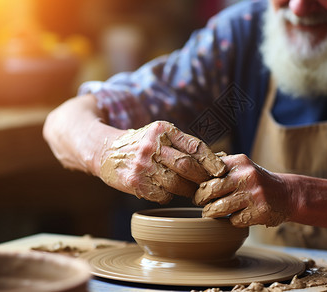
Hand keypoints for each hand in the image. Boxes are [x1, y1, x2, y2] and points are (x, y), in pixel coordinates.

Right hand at [100, 121, 226, 203]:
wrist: (105, 150)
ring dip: (187, 190)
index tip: (221, 171)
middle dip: (201, 178)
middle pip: (186, 166)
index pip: (194, 146)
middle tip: (209, 185)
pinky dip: (169, 196)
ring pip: (176, 183)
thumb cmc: (142, 144)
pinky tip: (167, 190)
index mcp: (162, 130)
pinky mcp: (134, 182)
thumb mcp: (160, 135)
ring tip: (190, 190)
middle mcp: (152, 146)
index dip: (211, 160)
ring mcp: (142, 165)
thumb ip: (184, 146)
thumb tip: (220, 159)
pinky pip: (162, 195)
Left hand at [194, 154, 291, 226]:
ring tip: (209, 212)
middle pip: (210, 189)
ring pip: (218, 207)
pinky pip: (233, 220)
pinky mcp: (259, 211)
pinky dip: (230, 220)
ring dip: (211, 212)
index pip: (208, 171)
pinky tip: (234, 216)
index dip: (200, 181)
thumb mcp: (243, 167)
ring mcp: (254, 194)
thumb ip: (222, 166)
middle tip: (199, 202)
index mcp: (239, 162)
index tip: (198, 187)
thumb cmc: (257, 182)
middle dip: (200, 198)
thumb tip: (193, 170)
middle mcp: (246, 175)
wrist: (287, 194)